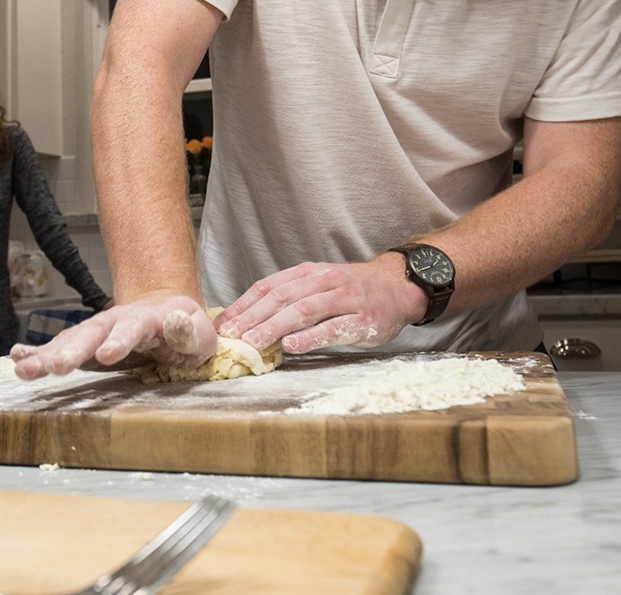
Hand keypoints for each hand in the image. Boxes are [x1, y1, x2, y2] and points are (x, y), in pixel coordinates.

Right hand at [10, 295, 213, 379]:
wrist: (165, 314)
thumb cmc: (186, 330)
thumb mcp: (200, 333)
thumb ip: (189, 330)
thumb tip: (175, 319)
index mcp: (147, 319)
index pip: (132, 327)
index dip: (120, 340)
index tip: (108, 354)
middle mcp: (115, 321)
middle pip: (92, 333)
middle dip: (73, 350)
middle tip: (57, 367)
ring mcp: (97, 331)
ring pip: (70, 341)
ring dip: (47, 356)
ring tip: (24, 369)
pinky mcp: (85, 345)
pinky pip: (59, 348)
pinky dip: (38, 353)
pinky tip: (18, 359)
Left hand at [214, 256, 427, 354]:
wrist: (398, 287)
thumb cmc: (352, 290)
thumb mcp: (319, 284)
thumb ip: (291, 297)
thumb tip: (250, 320)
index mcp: (308, 273)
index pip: (268, 286)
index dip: (243, 305)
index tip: (222, 324)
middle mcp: (324, 281)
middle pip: (282, 298)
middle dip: (252, 317)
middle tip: (230, 336)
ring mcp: (344, 299)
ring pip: (304, 310)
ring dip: (275, 327)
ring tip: (253, 342)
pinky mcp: (362, 318)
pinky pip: (333, 327)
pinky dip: (311, 337)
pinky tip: (292, 347)